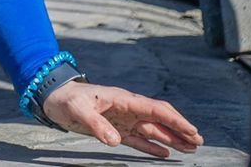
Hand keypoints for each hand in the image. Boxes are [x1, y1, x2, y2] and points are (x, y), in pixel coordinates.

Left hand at [41, 81, 202, 157]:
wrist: (52, 97)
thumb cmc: (65, 99)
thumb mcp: (78, 110)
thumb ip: (96, 125)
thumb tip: (115, 141)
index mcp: (123, 100)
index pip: (155, 110)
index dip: (175, 120)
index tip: (192, 131)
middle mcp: (127, 109)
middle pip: (159, 119)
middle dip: (179, 129)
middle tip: (198, 141)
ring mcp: (122, 119)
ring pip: (152, 130)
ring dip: (170, 138)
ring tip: (190, 148)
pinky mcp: (114, 129)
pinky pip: (138, 139)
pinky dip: (152, 146)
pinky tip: (164, 153)